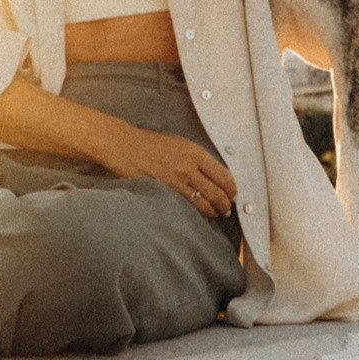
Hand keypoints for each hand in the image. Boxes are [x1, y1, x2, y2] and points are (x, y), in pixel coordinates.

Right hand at [97, 124, 239, 218]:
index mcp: (195, 152)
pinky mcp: (166, 191)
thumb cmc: (150, 145)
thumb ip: (197, 159)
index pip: (224, 175)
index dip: (232, 189)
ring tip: (214, 214)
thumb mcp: (179, 144)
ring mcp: (177, 180)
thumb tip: (214, 176)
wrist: (125, 146)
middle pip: (218, 192)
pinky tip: (197, 215)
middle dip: (225, 205)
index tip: (233, 195)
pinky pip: (188, 207)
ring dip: (213, 212)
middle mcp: (189, 165)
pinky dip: (196, 214)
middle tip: (226, 210)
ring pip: (205, 203)